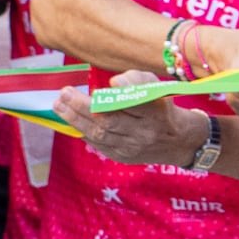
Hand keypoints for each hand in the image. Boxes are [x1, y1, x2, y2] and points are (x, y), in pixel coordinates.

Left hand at [55, 71, 207, 166]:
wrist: (180, 141)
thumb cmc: (163, 105)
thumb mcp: (157, 87)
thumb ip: (136, 80)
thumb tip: (114, 84)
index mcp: (156, 112)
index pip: (130, 104)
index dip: (110, 98)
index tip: (93, 89)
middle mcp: (144, 133)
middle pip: (109, 121)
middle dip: (82, 108)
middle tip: (63, 95)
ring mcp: (133, 148)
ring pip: (100, 135)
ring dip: (76, 120)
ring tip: (59, 106)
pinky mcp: (124, 158)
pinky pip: (100, 145)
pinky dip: (84, 132)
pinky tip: (71, 120)